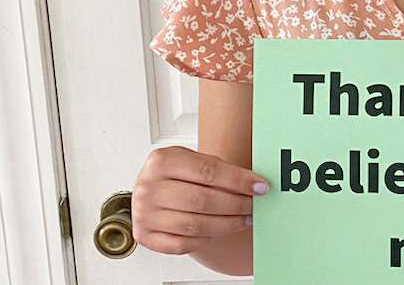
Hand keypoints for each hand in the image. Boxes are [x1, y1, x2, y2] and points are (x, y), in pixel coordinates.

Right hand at [132, 145, 268, 254]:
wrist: (152, 189)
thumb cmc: (176, 174)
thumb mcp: (192, 160)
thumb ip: (220, 170)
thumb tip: (255, 184)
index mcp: (161, 161)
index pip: (208, 171)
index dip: (238, 181)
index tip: (259, 186)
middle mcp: (149, 187)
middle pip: (203, 200)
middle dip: (236, 204)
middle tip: (254, 204)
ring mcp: (144, 214)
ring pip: (197, 225)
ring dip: (228, 224)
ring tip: (244, 218)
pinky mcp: (146, 236)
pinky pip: (184, 243)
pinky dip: (208, 238)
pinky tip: (221, 229)